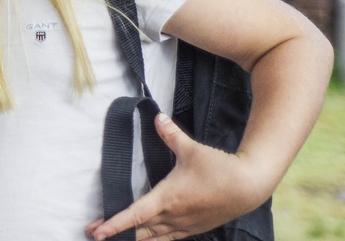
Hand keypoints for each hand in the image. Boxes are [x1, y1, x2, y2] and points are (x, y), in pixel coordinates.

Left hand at [87, 114, 275, 239]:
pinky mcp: (195, 228)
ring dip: (134, 239)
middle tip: (93, 233)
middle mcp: (174, 215)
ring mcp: (185, 225)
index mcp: (168, 198)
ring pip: (154, 237)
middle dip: (116, 232)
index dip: (115, 224)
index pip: (135, 214)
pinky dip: (155, 240)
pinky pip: (170, 238)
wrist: (251, 186)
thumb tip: (157, 117)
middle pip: (139, 229)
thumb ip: (171, 134)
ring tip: (114, 239)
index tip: (97, 231)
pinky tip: (145, 240)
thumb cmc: (221, 167)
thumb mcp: (193, 149)